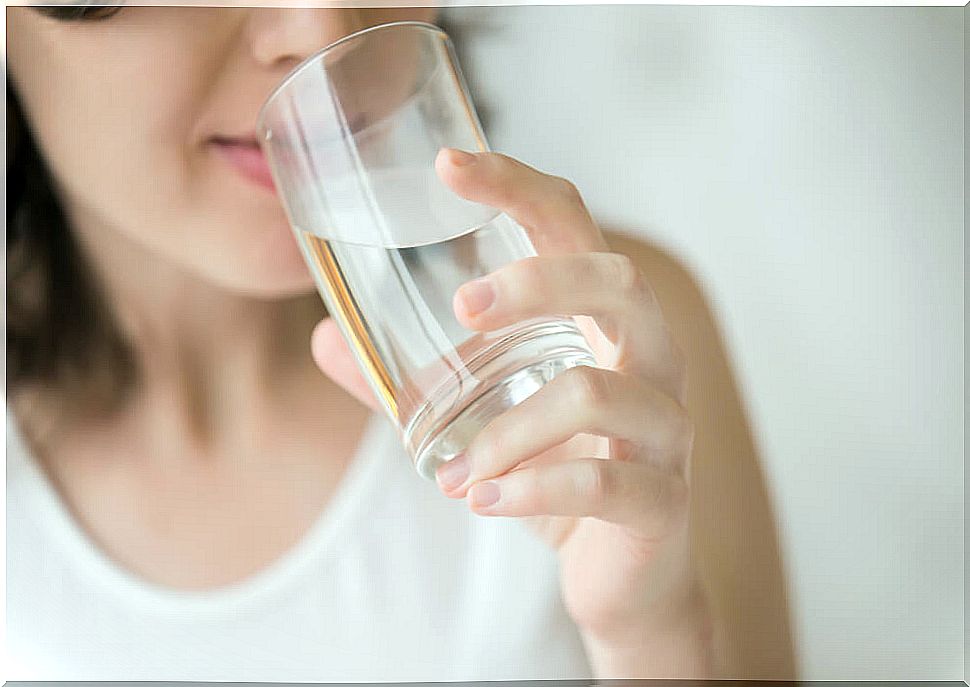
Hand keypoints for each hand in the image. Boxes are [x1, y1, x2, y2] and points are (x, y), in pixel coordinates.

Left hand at [311, 148, 713, 676]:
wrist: (623, 574)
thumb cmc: (557, 473)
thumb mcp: (483, 418)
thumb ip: (410, 382)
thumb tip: (326, 339)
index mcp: (602, 323)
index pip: (572, 227)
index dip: (519, 185)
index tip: (450, 165)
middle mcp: (648, 359)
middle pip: (618, 281)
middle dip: (537, 282)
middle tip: (460, 309)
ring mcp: (665, 428)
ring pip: (599, 391)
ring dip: (510, 429)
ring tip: (455, 471)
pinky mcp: (664, 499)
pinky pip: (605, 483)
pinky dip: (533, 490)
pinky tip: (483, 500)